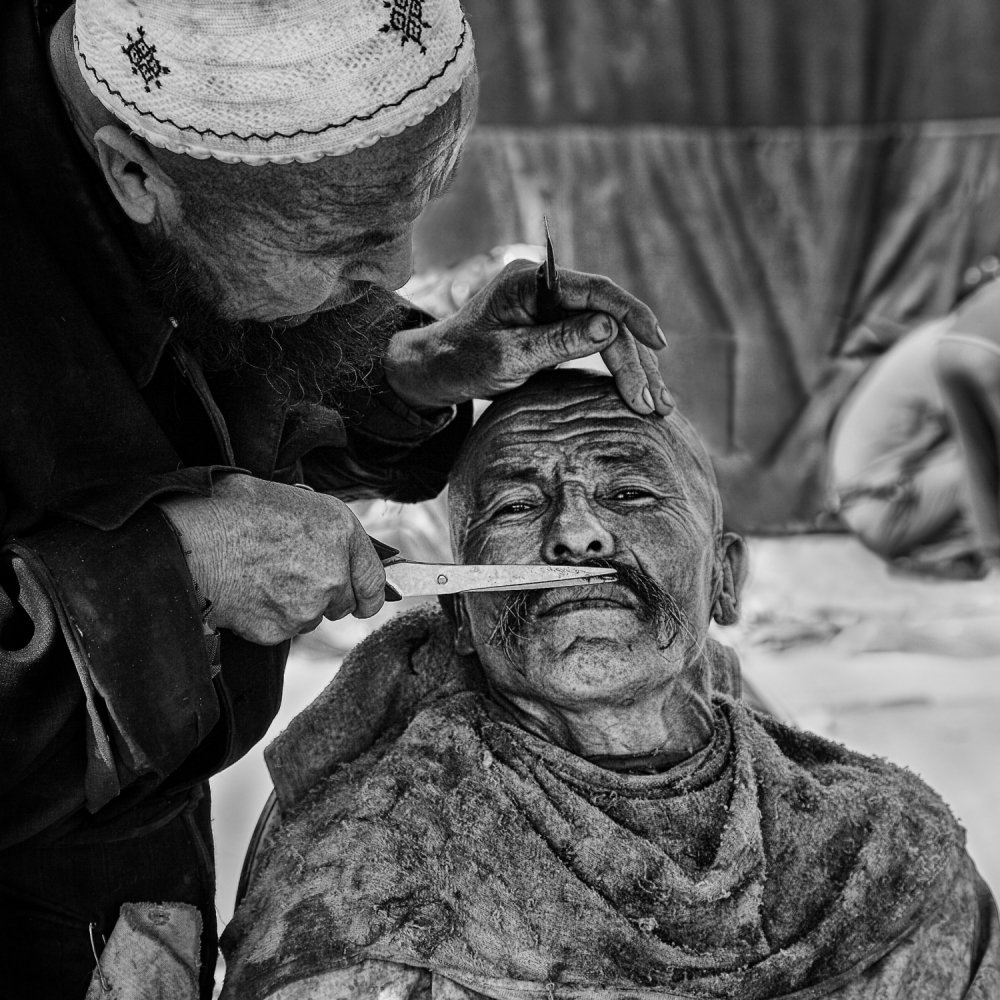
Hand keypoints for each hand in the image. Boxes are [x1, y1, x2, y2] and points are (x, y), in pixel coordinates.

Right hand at [157, 475, 385, 644]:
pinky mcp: (278, 630)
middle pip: (342, 603)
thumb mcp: (291, 499)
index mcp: (340, 532)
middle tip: (288, 573)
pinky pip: (281, 630)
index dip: (367, 593)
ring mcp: (307, 606)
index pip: (374, 581)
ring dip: (294, 605)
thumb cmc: (231, 509)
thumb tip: (334, 545)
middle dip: (323, 595)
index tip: (362, 600)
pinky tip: (247, 593)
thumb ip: (324, 529)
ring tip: (261, 577)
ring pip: (310, 617)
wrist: (187, 540)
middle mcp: (333, 573)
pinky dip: (268, 618)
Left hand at [385, 259, 673, 414]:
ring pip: (609, 335)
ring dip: (635, 369)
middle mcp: (548, 288)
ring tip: (659, 407)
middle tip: (651, 403)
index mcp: (531, 281)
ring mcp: (555, 308)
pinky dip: (619, 370)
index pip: (595, 291)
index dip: (631, 315)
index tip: (656, 344)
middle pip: (608, 318)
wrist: (436, 369)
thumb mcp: (506, 357)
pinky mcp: (558, 329)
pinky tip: (641, 393)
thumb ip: (556, 342)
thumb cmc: (461, 361)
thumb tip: (609, 328)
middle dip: (634, 361)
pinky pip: (598, 345)